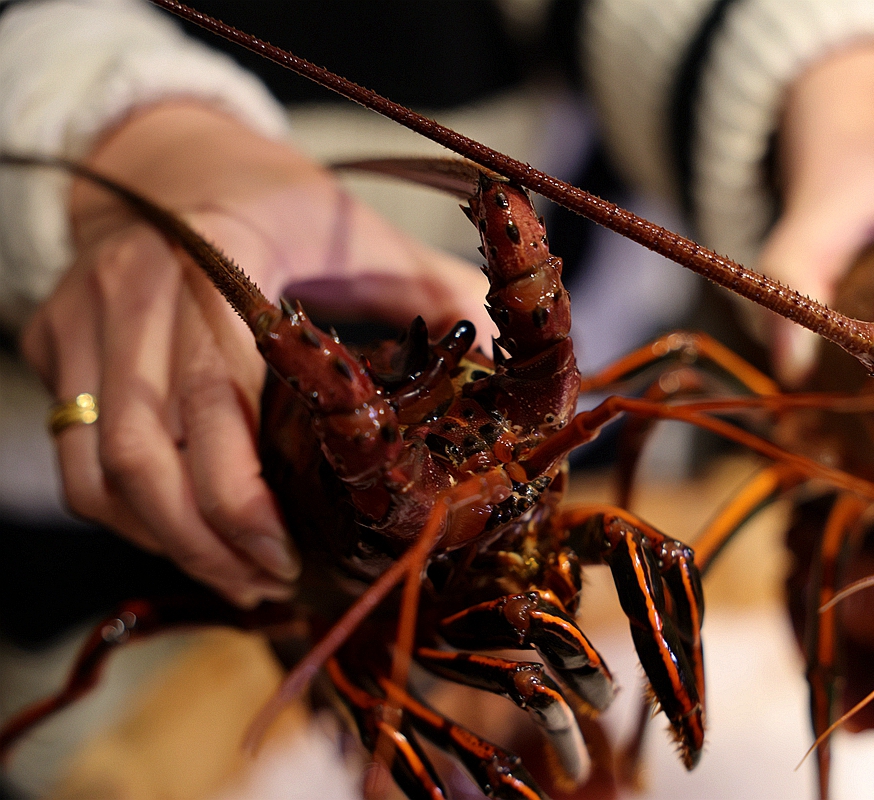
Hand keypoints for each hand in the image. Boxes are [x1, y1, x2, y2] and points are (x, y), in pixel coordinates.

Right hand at [21, 102, 494, 606]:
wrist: (160, 156)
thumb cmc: (278, 201)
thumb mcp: (358, 231)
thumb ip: (429, 287)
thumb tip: (502, 353)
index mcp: (223, 251)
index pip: (215, 393)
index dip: (241, 493)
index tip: (287, 554)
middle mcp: (137, 285)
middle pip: (145, 448)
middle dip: (205, 539)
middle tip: (270, 583)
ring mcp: (83, 316)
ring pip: (96, 467)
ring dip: (161, 538)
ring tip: (235, 576)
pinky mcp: (52, 342)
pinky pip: (74, 455)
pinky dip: (123, 512)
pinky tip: (183, 537)